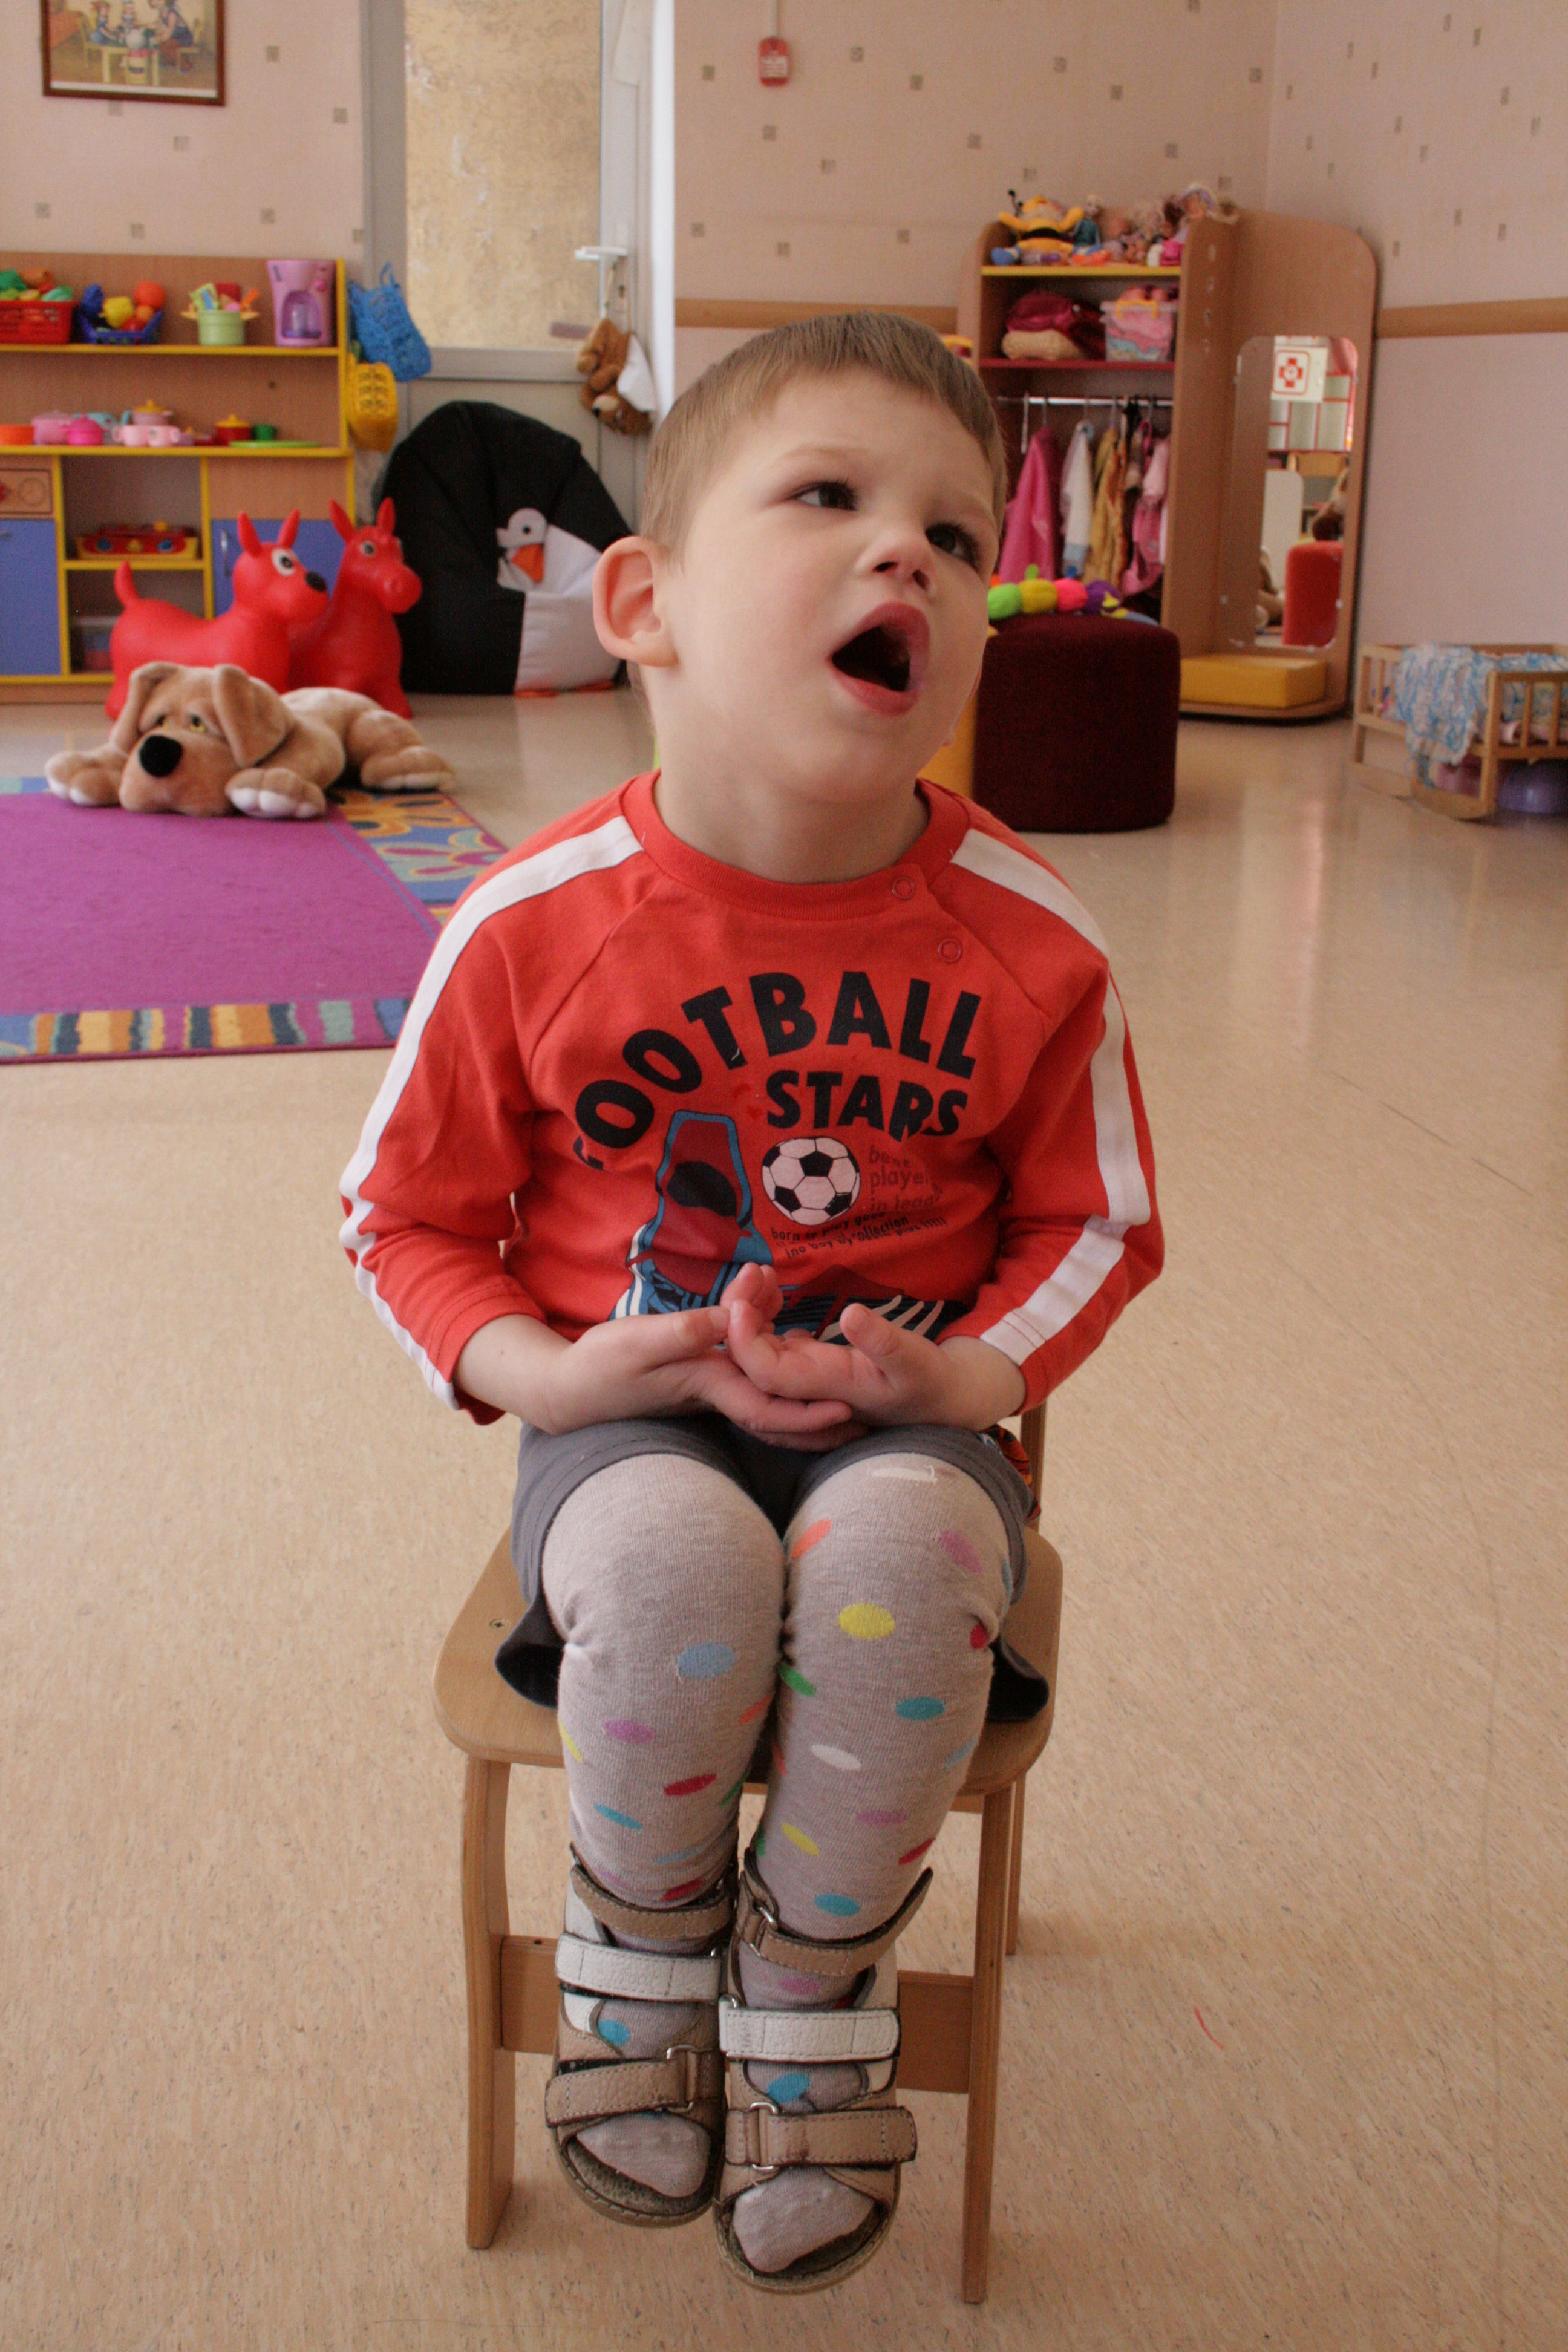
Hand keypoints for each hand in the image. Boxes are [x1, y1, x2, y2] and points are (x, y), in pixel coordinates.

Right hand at [454, 1302, 853, 1440]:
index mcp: (706, 1385)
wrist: (565, 1390)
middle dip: (821, 1413)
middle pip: (779, 1409)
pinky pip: (747, 1377)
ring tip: (841, 1383)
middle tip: (869, 1413)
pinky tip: (784, 1348)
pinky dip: (770, 1364)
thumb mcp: (639, 1340)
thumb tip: (730, 1322)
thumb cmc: (598, 1367)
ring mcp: (707, 1388)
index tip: (846, 1408)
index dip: (808, 1412)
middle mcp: (714, 1392)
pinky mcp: (698, 1379)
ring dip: (800, 1384)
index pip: (768, 1407)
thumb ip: (685, 1330)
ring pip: (767, 1392)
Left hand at [723, 1293, 1025, 1429]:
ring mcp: (802, 1373)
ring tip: (760, 1271)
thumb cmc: (926, 1381)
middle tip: (752, 1271)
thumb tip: (852, 1315)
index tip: (741, 1302)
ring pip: (755, 1346)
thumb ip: (883, 1341)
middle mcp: (804, 1386)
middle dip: (739, 1315)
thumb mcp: (914, 1360)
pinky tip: (770, 1283)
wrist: (935, 1398)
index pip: (766, 1373)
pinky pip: (768, 1340)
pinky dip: (762, 1312)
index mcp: (824, 1386)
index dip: (745, 1341)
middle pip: (750, 1359)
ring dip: (748, 1309)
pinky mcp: (806, 1361)